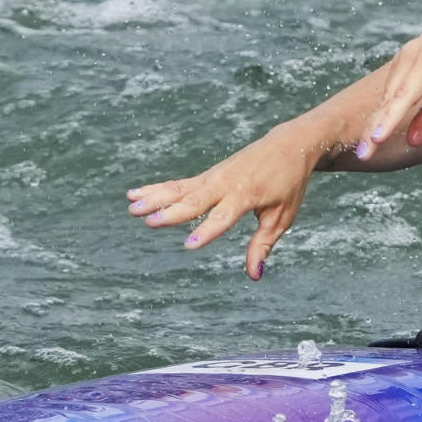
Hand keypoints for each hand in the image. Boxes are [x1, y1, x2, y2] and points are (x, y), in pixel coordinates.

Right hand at [128, 126, 318, 279]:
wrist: (289, 145)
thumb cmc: (288, 184)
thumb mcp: (282, 216)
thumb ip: (263, 244)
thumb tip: (254, 276)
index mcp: (247, 194)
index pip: (223, 216)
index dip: (207, 231)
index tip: (189, 245)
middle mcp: (226, 183)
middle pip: (195, 201)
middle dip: (172, 213)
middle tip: (149, 222)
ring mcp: (214, 176)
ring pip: (180, 189)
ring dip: (155, 198)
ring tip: (132, 207)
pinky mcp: (208, 175)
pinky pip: (179, 184)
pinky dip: (157, 188)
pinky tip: (134, 194)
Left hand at [354, 10, 421, 160]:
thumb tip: (413, 143)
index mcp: (405, 64)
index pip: (386, 100)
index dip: (374, 126)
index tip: (362, 152)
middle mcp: (412, 58)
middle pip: (391, 98)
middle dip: (376, 126)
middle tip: (362, 153)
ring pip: (410, 91)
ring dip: (393, 116)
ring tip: (378, 139)